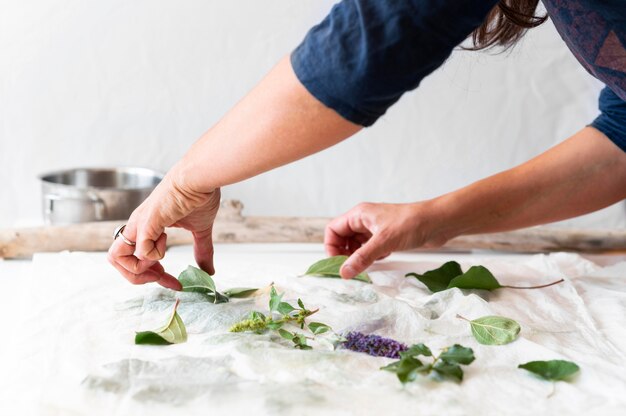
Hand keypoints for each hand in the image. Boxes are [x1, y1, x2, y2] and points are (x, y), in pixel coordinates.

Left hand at [107, 168, 220, 289]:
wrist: (199, 178)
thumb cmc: (198, 194)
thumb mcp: (200, 230)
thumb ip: (202, 250)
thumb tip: (209, 270)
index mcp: (145, 226)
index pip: (133, 257)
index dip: (150, 275)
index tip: (173, 281)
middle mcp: (137, 226)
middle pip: (116, 260)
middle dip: (138, 277)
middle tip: (162, 277)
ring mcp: (139, 224)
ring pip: (117, 258)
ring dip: (140, 270)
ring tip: (161, 265)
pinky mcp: (147, 222)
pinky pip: (140, 250)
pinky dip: (153, 255)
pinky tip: (166, 239)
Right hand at [324, 202, 445, 278]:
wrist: (438, 222)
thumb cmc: (411, 224)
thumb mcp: (383, 242)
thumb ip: (362, 257)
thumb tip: (343, 272)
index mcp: (359, 215)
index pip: (333, 230)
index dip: (331, 246)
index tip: (338, 263)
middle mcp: (365, 220)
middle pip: (343, 238)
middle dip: (343, 254)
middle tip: (349, 269)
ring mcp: (376, 229)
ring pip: (357, 245)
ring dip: (357, 257)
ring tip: (363, 268)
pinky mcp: (387, 237)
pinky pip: (370, 249)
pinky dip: (370, 257)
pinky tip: (378, 262)